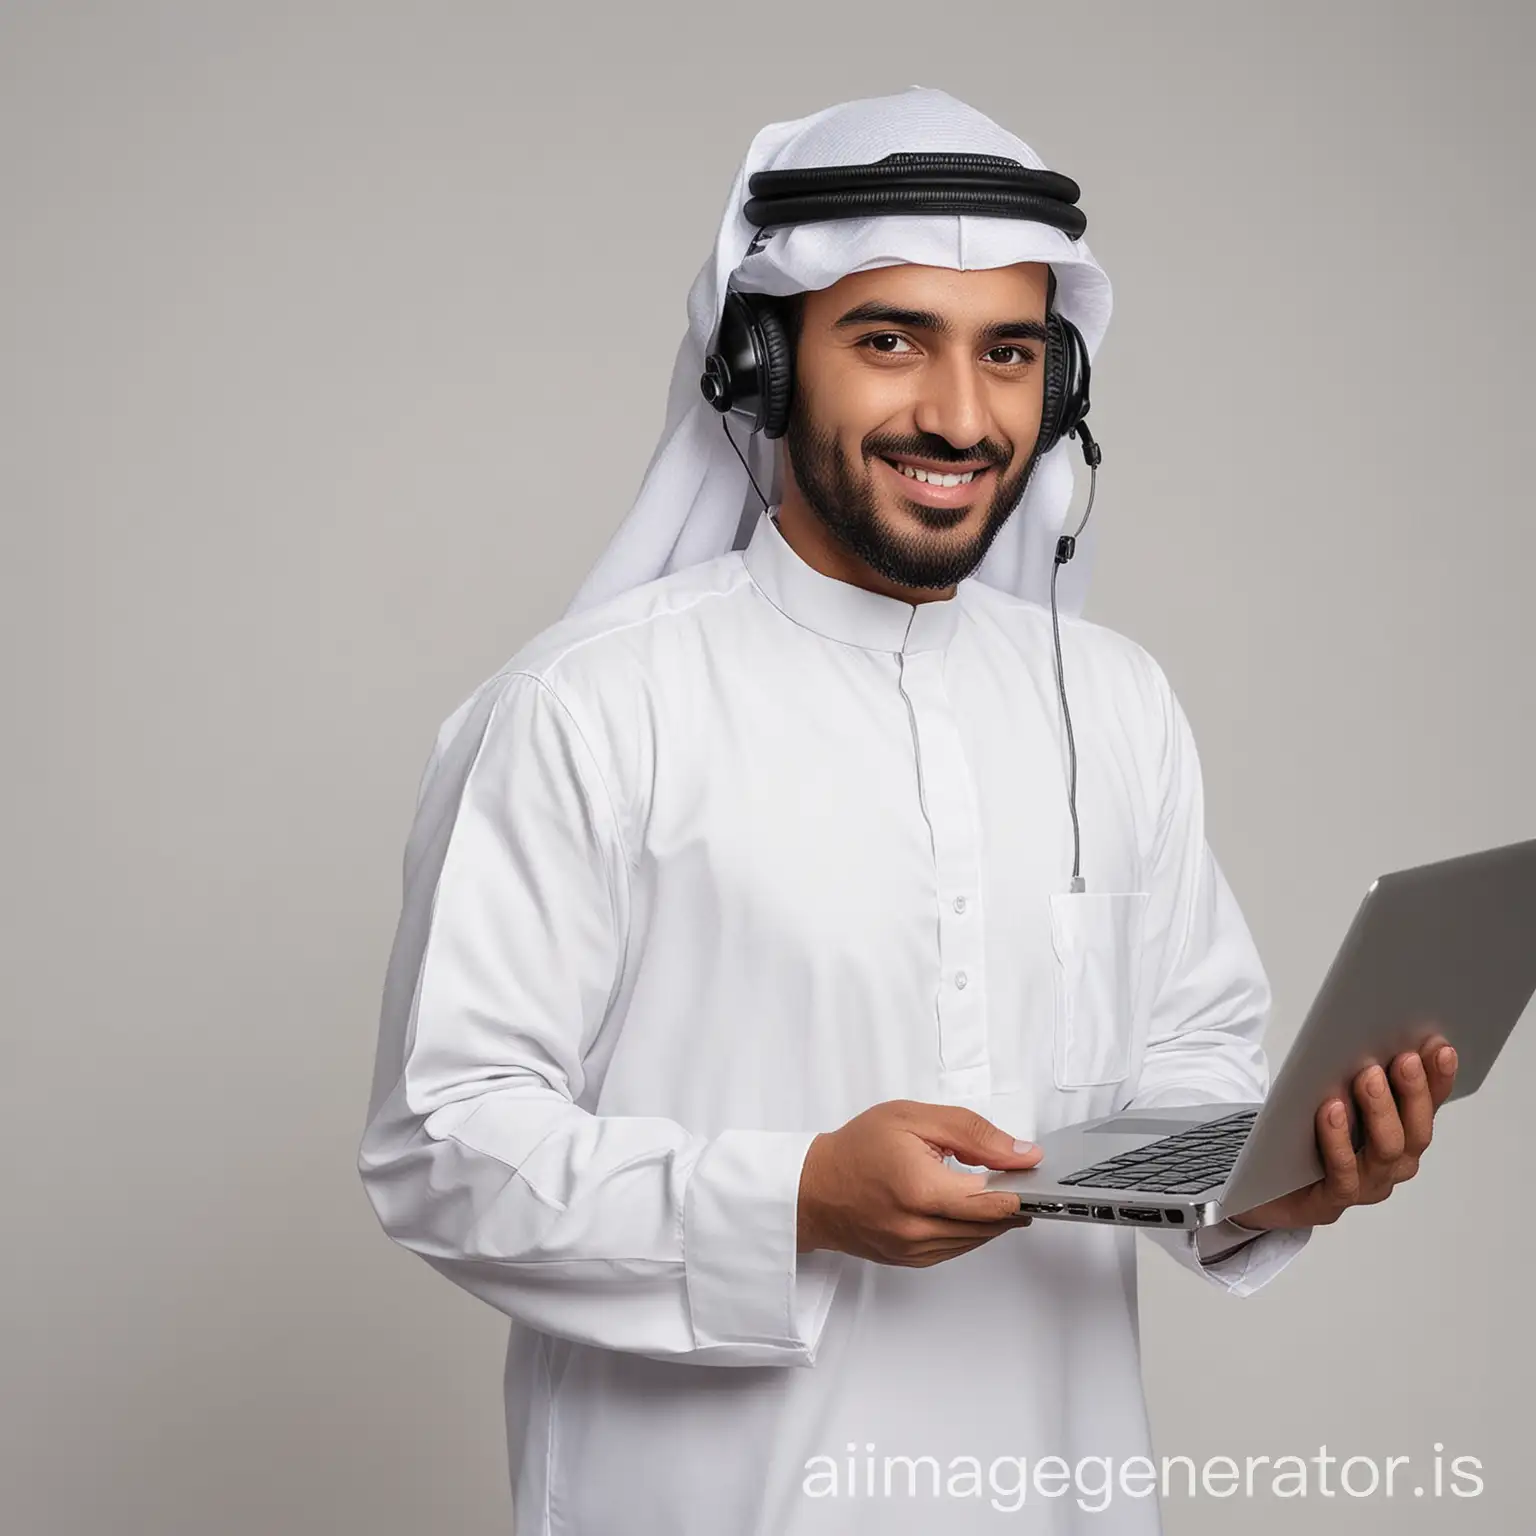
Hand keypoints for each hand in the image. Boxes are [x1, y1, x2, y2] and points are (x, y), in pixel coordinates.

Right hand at [797, 1099, 1042, 1265]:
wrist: (813, 1188)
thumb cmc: (858, 1148)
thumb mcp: (914, 1119)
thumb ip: (973, 1134)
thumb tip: (1021, 1154)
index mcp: (922, 1190)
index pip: (994, 1203)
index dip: (1023, 1191)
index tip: (1038, 1177)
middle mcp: (919, 1229)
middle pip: (991, 1224)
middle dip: (1012, 1201)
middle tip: (1019, 1177)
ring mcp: (914, 1250)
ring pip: (977, 1239)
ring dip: (993, 1217)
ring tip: (994, 1188)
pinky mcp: (911, 1260)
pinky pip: (957, 1248)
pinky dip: (970, 1228)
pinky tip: (967, 1206)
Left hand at [1227, 1035, 1457, 1231]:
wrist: (1265, 1183)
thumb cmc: (1304, 1132)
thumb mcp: (1333, 1094)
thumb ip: (1358, 1074)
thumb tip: (1373, 1033)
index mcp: (1401, 1135)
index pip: (1429, 1106)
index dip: (1439, 1079)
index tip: (1440, 1047)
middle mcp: (1392, 1164)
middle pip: (1416, 1132)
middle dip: (1413, 1092)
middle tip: (1403, 1058)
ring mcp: (1366, 1185)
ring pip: (1387, 1151)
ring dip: (1380, 1111)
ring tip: (1367, 1077)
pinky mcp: (1331, 1201)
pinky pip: (1343, 1175)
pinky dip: (1339, 1142)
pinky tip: (1332, 1110)